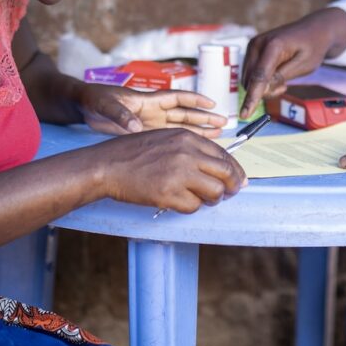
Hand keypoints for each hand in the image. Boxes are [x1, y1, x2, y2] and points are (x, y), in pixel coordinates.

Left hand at [77, 83, 227, 137]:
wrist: (82, 107)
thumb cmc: (94, 100)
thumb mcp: (106, 105)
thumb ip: (121, 115)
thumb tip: (135, 125)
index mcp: (148, 100)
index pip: (177, 98)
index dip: (195, 100)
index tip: (212, 104)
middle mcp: (153, 111)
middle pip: (185, 113)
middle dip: (204, 118)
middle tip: (224, 124)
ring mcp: (150, 123)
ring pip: (180, 127)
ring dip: (198, 131)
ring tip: (218, 135)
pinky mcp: (145, 134)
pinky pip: (169, 138)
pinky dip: (182, 142)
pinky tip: (193, 149)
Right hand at [97, 128, 247, 213]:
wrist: (107, 165)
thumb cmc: (133, 153)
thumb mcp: (166, 139)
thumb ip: (190, 149)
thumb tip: (217, 165)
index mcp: (187, 138)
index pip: (224, 154)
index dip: (235, 170)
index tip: (239, 180)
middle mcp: (187, 153)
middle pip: (227, 173)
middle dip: (232, 186)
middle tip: (228, 194)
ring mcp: (179, 174)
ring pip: (215, 192)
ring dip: (212, 199)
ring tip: (202, 199)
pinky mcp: (169, 194)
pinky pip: (194, 206)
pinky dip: (190, 208)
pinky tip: (179, 202)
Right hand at [240, 8, 345, 118]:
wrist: (314, 30)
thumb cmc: (312, 47)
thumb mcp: (303, 66)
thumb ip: (281, 77)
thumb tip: (263, 89)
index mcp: (274, 45)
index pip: (259, 77)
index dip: (252, 97)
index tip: (245, 114)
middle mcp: (258, 43)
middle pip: (251, 80)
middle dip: (265, 90)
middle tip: (284, 86)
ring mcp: (253, 45)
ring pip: (249, 78)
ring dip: (263, 86)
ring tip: (282, 79)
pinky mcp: (253, 49)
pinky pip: (251, 73)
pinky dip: (261, 80)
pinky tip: (276, 74)